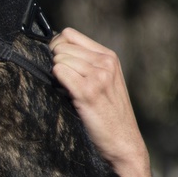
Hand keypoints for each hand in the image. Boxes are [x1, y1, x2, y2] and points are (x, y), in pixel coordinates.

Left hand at [50, 28, 147, 170]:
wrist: (123, 142)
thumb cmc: (108, 114)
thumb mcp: (104, 81)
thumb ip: (86, 63)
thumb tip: (54, 50)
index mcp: (109, 56)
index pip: (69, 34)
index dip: (55, 46)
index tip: (56, 62)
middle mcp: (105, 62)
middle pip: (60, 46)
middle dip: (54, 62)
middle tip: (63, 83)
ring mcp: (98, 76)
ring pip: (59, 59)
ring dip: (56, 75)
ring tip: (68, 91)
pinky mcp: (88, 92)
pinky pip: (59, 73)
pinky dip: (56, 82)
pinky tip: (66, 95)